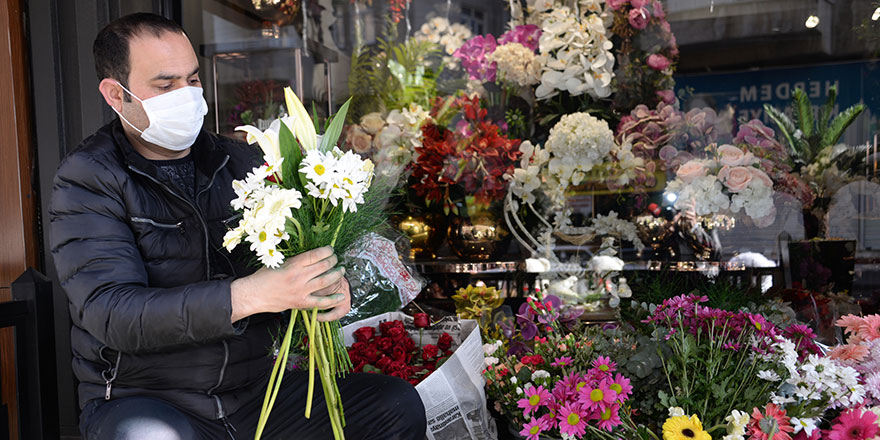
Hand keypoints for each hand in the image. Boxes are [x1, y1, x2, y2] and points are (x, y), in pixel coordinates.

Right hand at [230, 246, 346, 321]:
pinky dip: (333, 299)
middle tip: (336, 259)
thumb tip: (309, 256)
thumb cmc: (263, 277)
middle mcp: (299, 276)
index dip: (326, 251)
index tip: (330, 249)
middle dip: (333, 261)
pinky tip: (342, 295)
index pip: (315, 255)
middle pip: (323, 266)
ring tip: (341, 270)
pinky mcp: (301, 302)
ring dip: (336, 275)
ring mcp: (301, 290)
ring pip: (325, 281)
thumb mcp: (277, 262)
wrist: (254, 295)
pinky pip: (321, 302)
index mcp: (293, 264)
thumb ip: (294, 261)